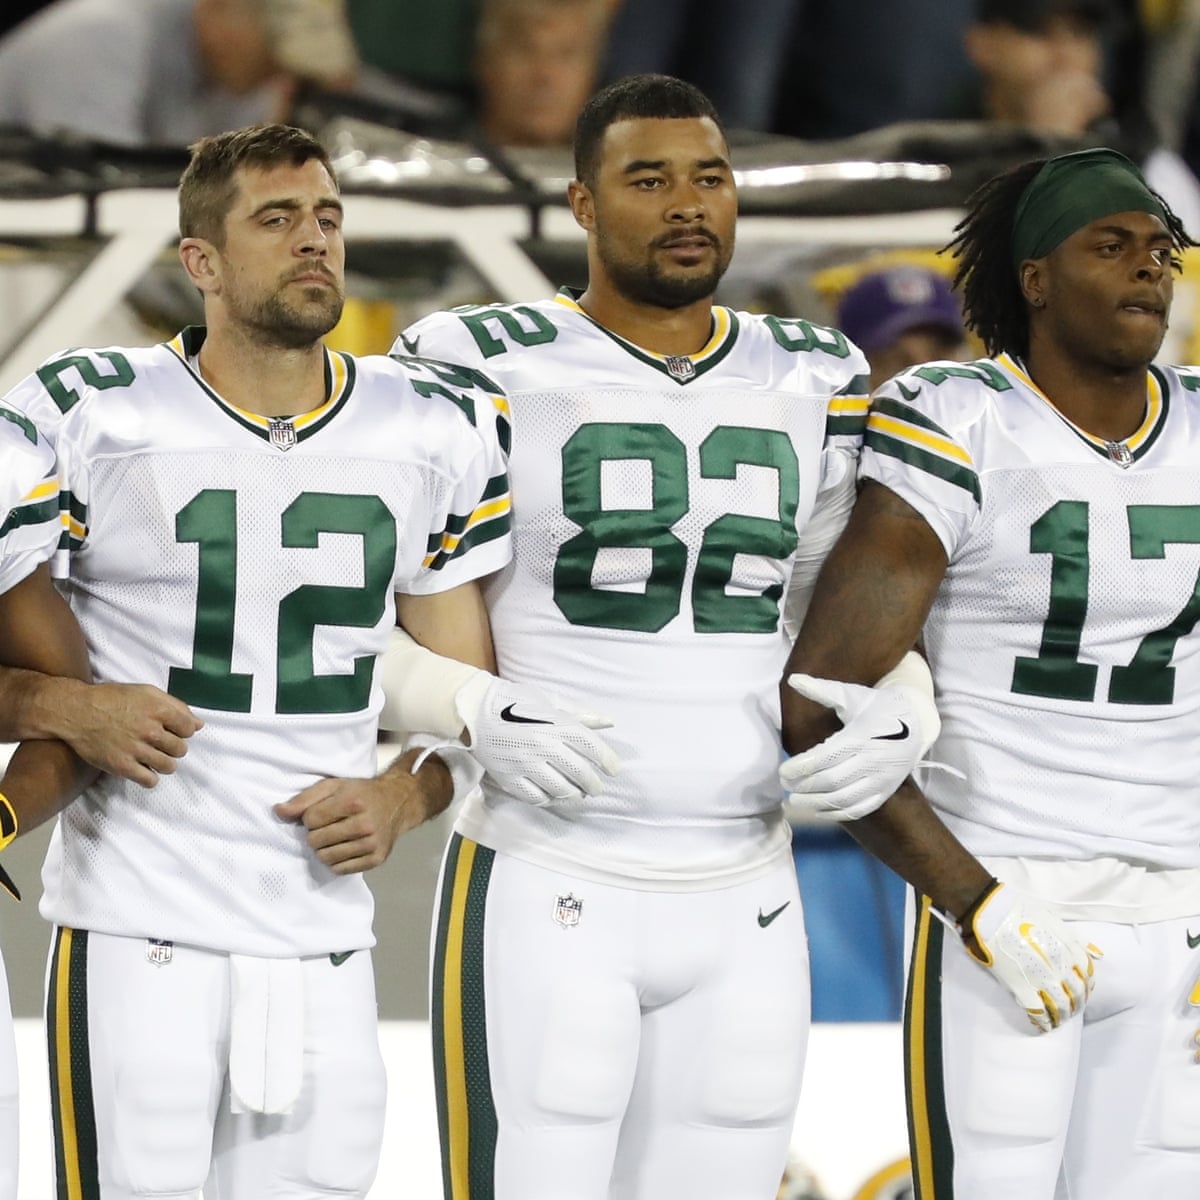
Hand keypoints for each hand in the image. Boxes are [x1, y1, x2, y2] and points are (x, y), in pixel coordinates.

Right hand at [52, 680, 202, 786]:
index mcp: (159, 710)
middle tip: (160, 743)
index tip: (172, 730)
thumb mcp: (146, 692)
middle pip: (180, 749)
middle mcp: (150, 730)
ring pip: (169, 766)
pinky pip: (149, 780)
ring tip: (153, 755)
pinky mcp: (122, 766)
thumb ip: (175, 706)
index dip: (183, 730)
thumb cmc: (111, 699)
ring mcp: (136, 749)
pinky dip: (150, 777)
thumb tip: (198, 724)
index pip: (189, 729)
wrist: (76, 711)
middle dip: (173, 747)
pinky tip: (143, 767)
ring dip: (164, 762)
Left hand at [274, 756, 449, 873]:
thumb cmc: (360, 793)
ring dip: (324, 849)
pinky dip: (336, 861)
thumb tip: (279, 811)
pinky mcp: (376, 859)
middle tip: (328, 826)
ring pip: (326, 858)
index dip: (311, 817)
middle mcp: (365, 824)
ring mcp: (372, 844)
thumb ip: (304, 798)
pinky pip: (340, 869)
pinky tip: (344, 848)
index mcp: (353, 802)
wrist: (397, 802)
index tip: (322, 813)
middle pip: (316, 841)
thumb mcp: (333, 786)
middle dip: (316, 834)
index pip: (310, 819)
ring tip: (334, 838)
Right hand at [456, 675, 620, 805]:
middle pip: (580, 773)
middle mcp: (544, 745)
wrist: (475, 711)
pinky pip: (536, 797)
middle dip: (594, 784)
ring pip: (561, 789)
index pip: (593, 747)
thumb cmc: (515, 702)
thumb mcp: (550, 703)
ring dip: (574, 795)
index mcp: (557, 724)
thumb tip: (609, 722)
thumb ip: (580, 716)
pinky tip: (553, 795)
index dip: (608, 761)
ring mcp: (526, 764)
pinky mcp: (510, 777)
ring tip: (578, 794)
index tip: (614, 770)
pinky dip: (549, 799)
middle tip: (596, 788)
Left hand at [779, 673, 934, 820]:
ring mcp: (881, 779)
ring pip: (843, 798)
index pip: (824, 758)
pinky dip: (836, 813)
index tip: (782, 771)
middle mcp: (872, 760)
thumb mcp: (850, 695)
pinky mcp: (886, 791)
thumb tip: (793, 679)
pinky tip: (818, 809)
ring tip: (794, 801)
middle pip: (831, 780)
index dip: (801, 767)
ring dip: (815, 803)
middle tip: (785, 786)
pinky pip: (859, 808)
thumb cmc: (877, 707)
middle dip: (804, 786)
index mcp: (860, 736)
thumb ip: (821, 690)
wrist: (917, 722)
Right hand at [962, 882, 1101, 1032]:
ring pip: (1060, 1006)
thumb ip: (1078, 939)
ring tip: (1058, 1021)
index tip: (1083, 992)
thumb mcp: (1055, 919)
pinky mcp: (1020, 985)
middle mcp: (1060, 967)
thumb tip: (1099, 955)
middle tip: (1071, 1010)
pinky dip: (1042, 1021)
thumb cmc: (1020, 911)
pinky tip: (1042, 1026)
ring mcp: (1041, 978)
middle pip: (1076, 995)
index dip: (1087, 988)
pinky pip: (1037, 1010)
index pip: (1088, 977)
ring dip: (1062, 1017)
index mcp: (1069, 950)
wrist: (990, 911)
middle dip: (1076, 1005)